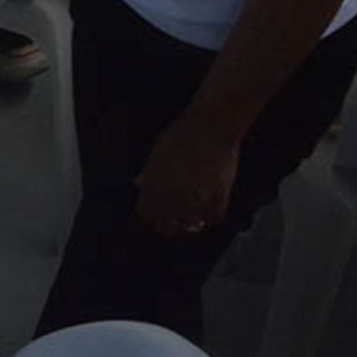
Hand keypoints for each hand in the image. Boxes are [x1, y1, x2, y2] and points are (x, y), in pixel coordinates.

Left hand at [133, 112, 241, 238]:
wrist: (210, 128)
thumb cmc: (181, 135)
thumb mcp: (156, 153)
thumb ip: (149, 173)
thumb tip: (140, 183)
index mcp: (153, 189)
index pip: (146, 215)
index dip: (151, 212)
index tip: (156, 210)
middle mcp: (171, 201)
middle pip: (166, 228)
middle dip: (170, 223)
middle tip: (175, 216)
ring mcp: (195, 204)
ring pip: (191, 227)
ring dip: (191, 221)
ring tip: (194, 212)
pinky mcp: (217, 201)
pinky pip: (212, 219)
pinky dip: (211, 215)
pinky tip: (209, 206)